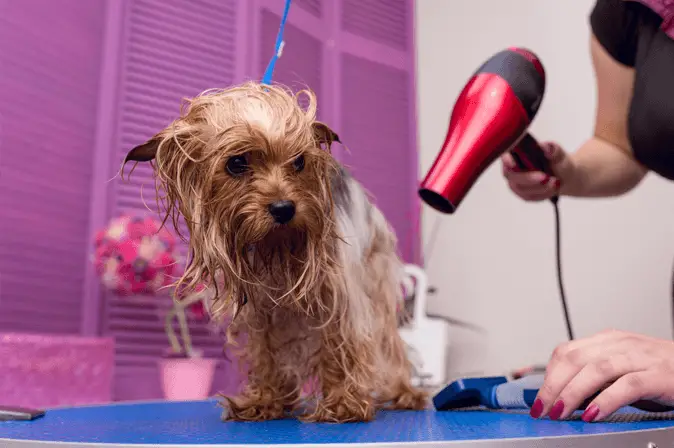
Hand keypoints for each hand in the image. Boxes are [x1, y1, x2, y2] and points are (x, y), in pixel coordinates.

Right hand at [501, 141, 574, 200]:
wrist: (563, 174)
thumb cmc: (557, 160)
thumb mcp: (558, 153)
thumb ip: (552, 149)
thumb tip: (545, 148)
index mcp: (516, 152)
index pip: (505, 155)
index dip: (506, 160)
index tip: (513, 165)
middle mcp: (511, 167)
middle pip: (511, 175)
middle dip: (527, 178)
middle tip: (545, 177)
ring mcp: (515, 182)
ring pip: (520, 188)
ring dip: (539, 187)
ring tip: (555, 182)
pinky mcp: (522, 193)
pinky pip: (528, 197)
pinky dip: (542, 194)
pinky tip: (553, 188)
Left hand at [530, 329, 673, 421]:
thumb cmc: (661, 371)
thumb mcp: (622, 369)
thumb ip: (595, 379)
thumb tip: (564, 398)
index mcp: (607, 341)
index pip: (566, 352)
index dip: (548, 376)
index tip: (537, 399)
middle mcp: (620, 344)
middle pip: (574, 359)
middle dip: (553, 386)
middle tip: (543, 409)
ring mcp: (640, 357)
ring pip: (596, 370)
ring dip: (572, 393)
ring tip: (560, 413)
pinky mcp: (659, 375)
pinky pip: (627, 386)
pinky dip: (606, 400)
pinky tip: (593, 414)